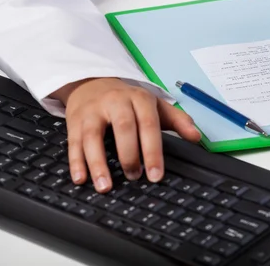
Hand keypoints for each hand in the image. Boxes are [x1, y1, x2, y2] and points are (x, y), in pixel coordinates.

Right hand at [52, 78, 200, 192]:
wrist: (93, 83)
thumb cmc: (129, 101)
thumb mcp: (155, 106)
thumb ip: (178, 120)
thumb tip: (196, 137)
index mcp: (140, 98)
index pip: (149, 125)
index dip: (153, 151)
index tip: (156, 174)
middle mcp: (116, 102)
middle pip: (123, 128)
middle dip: (130, 155)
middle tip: (135, 177)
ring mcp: (93, 110)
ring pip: (93, 136)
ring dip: (98, 163)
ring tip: (105, 186)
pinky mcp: (75, 120)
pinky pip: (73, 142)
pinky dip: (76, 162)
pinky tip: (81, 179)